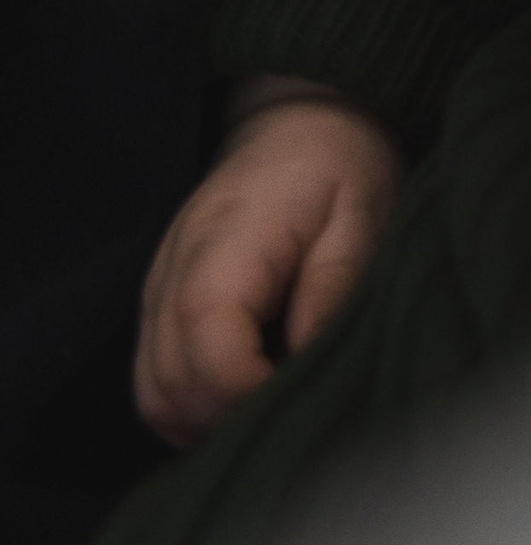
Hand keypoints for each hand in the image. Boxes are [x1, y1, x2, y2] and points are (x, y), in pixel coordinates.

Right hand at [133, 82, 403, 446]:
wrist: (302, 122)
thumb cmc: (340, 165)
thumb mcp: (360, 214)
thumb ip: (332, 287)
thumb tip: (305, 362)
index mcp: (225, 245)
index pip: (208, 349)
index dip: (251, 394)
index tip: (303, 394)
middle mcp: (173, 274)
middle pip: (170, 388)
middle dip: (232, 419)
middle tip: (296, 407)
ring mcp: (158, 293)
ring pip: (156, 398)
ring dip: (210, 422)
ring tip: (275, 404)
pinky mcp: (161, 309)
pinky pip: (159, 385)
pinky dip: (196, 409)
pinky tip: (250, 396)